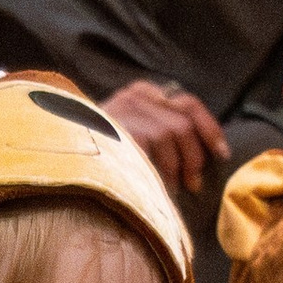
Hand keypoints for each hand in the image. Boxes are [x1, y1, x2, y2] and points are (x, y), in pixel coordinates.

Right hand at [105, 78, 227, 198]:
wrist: (61, 164)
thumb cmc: (99, 158)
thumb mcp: (132, 137)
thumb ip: (159, 132)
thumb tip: (199, 152)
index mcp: (140, 93)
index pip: (188, 104)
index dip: (209, 129)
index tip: (221, 154)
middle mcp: (135, 95)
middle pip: (184, 120)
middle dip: (196, 155)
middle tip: (195, 183)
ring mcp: (127, 109)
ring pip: (174, 134)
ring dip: (179, 167)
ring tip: (172, 189)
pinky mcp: (122, 126)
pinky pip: (157, 147)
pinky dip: (162, 171)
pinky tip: (156, 187)